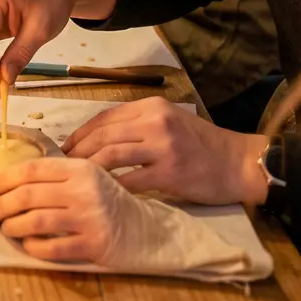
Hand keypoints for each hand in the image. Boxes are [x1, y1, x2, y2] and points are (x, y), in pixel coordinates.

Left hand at [0, 157, 136, 264]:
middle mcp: (84, 190)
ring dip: (13, 226)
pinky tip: (27, 245)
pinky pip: (53, 248)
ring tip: (5, 228)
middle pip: (28, 195)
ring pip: (36, 221)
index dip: (5, 178)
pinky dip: (34, 247)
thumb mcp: (87, 177)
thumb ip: (57, 175)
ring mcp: (89, 218)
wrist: (145, 230)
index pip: (32, 170)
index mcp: (79, 169)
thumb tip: (12, 181)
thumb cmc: (108, 201)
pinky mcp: (93, 244)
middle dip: (2, 205)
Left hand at [64, 97, 268, 205]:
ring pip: (111, 155)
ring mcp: (163, 146)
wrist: (239, 164)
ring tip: (74, 180)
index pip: (104, 117)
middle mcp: (155, 121)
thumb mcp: (168, 122)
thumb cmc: (201, 145)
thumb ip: (136, 125)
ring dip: (88, 168)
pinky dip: (112, 186)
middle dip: (78, 151)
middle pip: (103, 135)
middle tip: (62, 167)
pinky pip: (131, 180)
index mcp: (151, 106)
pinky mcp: (170, 172)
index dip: (80, 133)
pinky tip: (100, 193)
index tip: (64, 147)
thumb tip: (95, 140)